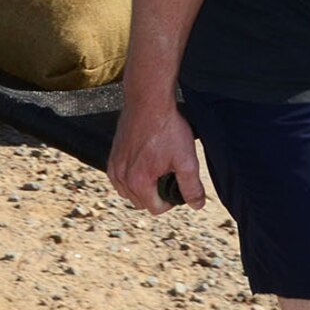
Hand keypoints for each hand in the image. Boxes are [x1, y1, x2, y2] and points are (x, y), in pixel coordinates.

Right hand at [107, 96, 201, 213]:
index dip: (171, 201)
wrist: (148, 101)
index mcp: (139, 182)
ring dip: (142, 188)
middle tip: (169, 176)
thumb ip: (192, 186)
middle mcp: (122, 178)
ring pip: (128, 192)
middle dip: (156, 195)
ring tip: (157, 169)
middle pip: (141, 202)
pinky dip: (130, 177)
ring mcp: (114, 166)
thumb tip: (197, 205)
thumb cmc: (167, 128)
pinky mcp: (112, 155)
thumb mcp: (186, 159)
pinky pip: (118, 178)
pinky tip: (143, 163)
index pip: (156, 209)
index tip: (178, 185)